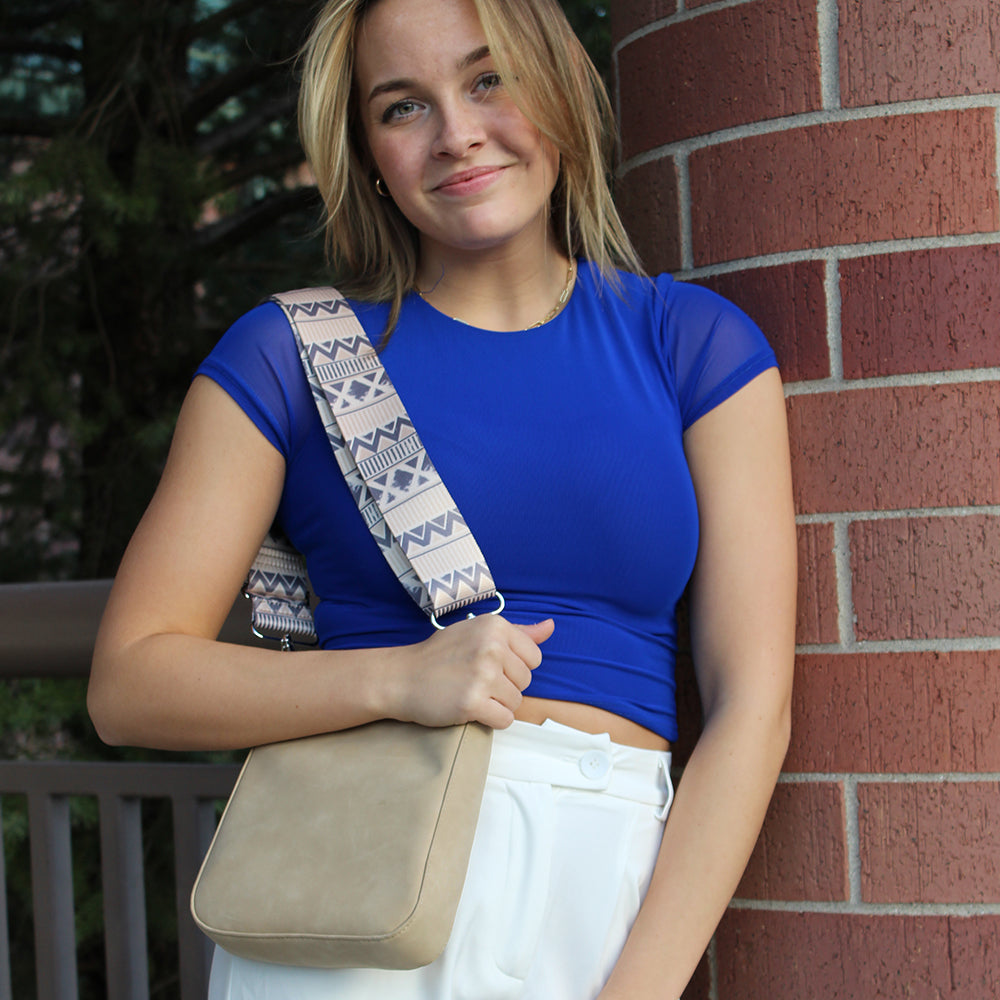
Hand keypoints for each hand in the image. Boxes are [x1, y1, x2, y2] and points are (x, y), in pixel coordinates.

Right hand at [390, 615, 553, 728]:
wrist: (401, 677)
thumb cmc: (441, 655)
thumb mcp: (478, 631)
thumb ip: (518, 632)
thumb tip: (551, 627)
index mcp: (496, 626)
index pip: (534, 657)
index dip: (514, 666)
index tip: (489, 665)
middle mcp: (492, 647)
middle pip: (526, 681)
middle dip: (505, 686)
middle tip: (474, 679)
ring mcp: (482, 675)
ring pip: (516, 702)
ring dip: (497, 704)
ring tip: (470, 692)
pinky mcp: (472, 702)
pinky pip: (504, 720)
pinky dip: (491, 719)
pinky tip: (470, 707)